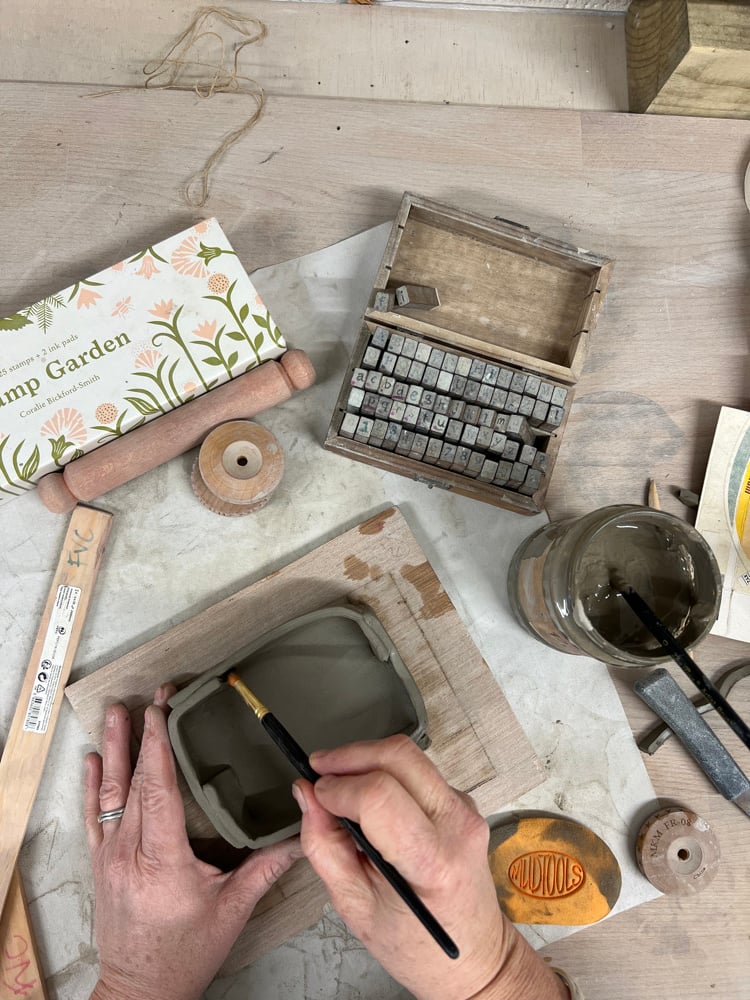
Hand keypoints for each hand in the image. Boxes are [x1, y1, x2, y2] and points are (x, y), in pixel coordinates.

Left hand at [84, 686, 302, 999]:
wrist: (140, 991)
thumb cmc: (184, 954)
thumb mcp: (232, 911)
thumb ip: (265, 869)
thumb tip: (302, 837)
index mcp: (163, 861)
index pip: (159, 791)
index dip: (159, 746)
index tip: (163, 711)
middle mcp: (130, 854)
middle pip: (134, 783)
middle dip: (142, 733)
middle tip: (152, 696)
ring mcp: (111, 858)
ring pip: (110, 794)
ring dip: (113, 749)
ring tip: (115, 712)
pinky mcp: (102, 864)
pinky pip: (93, 817)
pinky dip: (92, 785)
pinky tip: (93, 760)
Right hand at [294, 736, 566, 999]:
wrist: (474, 957)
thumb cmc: (417, 945)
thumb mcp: (355, 906)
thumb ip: (325, 846)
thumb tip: (307, 795)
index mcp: (433, 861)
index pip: (380, 795)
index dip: (338, 787)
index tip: (314, 793)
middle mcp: (457, 824)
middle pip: (399, 756)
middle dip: (349, 755)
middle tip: (318, 770)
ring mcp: (464, 809)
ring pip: (408, 756)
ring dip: (366, 760)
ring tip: (338, 785)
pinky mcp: (461, 802)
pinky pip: (417, 771)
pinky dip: (384, 773)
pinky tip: (366, 799)